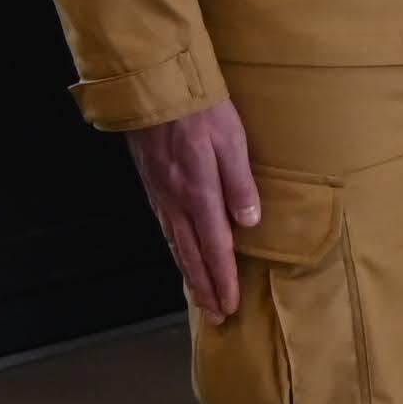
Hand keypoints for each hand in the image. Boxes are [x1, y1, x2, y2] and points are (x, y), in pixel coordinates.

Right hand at [130, 99, 261, 321]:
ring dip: (190, 276)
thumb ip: (240, 184)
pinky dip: (176, 252)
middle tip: (216, 316)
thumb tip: (249, 223)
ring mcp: (160, 196)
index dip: (223, 279)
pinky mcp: (153, 186)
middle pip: (191, 255)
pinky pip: (166, 229)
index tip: (229, 306)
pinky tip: (182, 258)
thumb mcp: (231, 141)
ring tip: (201, 299)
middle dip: (205, 288)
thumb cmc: (201, 110)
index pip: (214, 247)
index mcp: (198, 193)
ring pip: (176, 246)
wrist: (156, 87)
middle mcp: (175, 201)